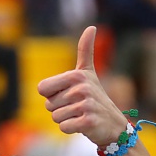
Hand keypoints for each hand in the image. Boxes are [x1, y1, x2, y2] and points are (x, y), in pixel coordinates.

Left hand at [37, 26, 127, 145]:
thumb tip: (91, 27)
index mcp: (76, 75)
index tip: (68, 95)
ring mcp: (86, 105)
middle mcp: (82, 88)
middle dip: (60, 109)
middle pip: (48, 105)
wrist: (113, 124)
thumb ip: (85, 50)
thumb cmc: (95, 97)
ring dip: (65, 119)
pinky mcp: (88, 121)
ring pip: (55, 117)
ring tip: (80, 115)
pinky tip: (83, 124)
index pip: (42, 89)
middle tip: (77, 107)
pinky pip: (64, 127)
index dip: (52, 95)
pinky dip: (71, 129)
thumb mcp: (88, 73)